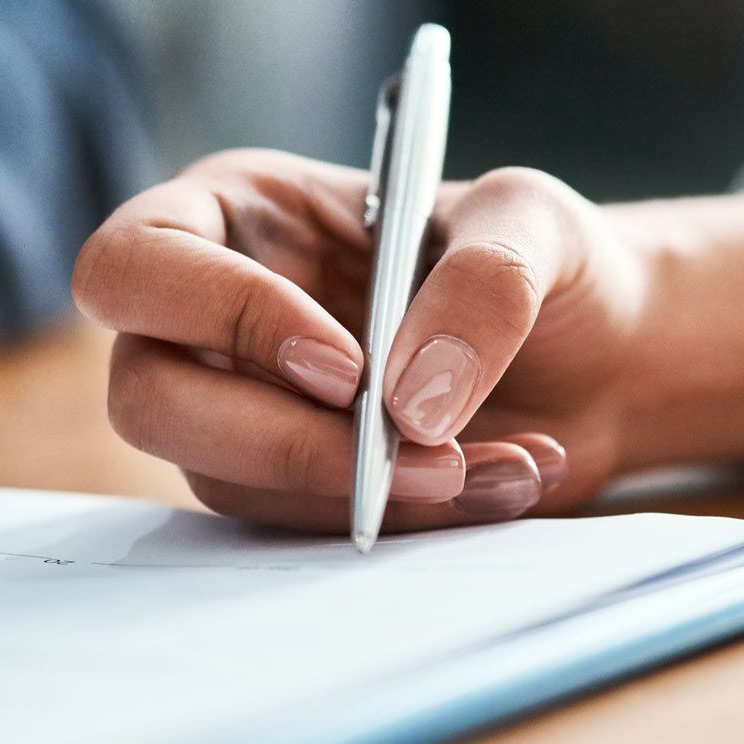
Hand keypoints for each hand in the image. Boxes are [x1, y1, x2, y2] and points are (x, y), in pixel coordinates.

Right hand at [73, 149, 743, 532]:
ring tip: (503, 462)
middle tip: (417, 453)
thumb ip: (485, 284)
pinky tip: (506, 479)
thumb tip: (409, 407)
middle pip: (151, 398)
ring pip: (232, 482)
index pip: (139, 264)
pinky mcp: (295, 489)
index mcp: (237, 215)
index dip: (218, 315)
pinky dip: (414, 518)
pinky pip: (312, 529)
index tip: (346, 366)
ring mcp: (246, 412)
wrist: (604, 356)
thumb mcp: (536, 225)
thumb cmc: (548, 260)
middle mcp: (214, 318)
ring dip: (371, 492)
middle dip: (283, 442)